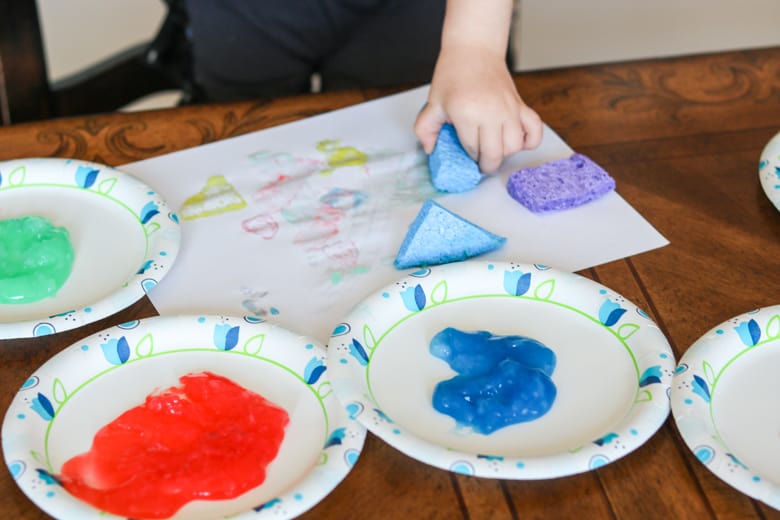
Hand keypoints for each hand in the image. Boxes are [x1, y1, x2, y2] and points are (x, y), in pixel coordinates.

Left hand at [413, 0, 542, 173]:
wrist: (474, 49)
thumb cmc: (453, 75)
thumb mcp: (433, 103)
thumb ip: (425, 129)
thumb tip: (431, 150)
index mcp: (467, 114)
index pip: (472, 150)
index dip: (468, 157)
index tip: (465, 154)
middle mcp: (492, 113)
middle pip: (495, 154)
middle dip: (486, 164)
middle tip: (480, 161)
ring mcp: (509, 110)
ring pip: (515, 146)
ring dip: (504, 153)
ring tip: (494, 147)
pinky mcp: (521, 105)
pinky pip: (535, 131)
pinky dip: (530, 141)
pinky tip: (517, 141)